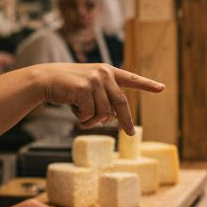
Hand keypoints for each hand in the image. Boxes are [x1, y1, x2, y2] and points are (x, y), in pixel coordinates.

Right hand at [38, 63, 163, 133]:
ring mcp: (94, 80)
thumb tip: (115, 118)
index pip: (131, 78)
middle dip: (125, 121)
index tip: (162, 88)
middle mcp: (104, 74)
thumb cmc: (68, 87)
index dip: (147, 84)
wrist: (45, 80)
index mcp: (107, 72)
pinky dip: (83, 118)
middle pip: (121, 103)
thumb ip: (104, 100)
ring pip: (103, 112)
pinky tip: (74, 110)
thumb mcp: (89, 90)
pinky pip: (90, 114)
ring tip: (82, 115)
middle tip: (131, 134)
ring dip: (93, 120)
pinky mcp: (84, 89)